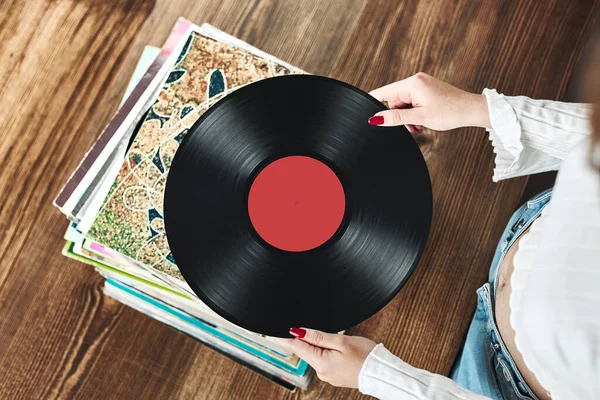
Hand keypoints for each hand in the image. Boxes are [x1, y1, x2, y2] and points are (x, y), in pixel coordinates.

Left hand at [284, 328, 375, 387]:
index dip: (284, 337)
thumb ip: (317, 336)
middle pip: (306, 350)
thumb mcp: (341, 341)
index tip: (270, 331)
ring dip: (319, 345)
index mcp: (322, 363)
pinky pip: (325, 360)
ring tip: (334, 340)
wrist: (383, 373)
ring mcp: (328, 375)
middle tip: (306, 327)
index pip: (296, 347)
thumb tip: (297, 332)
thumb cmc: (366, 356)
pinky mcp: (334, 375)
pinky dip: (326, 352)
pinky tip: (338, 348)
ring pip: (316, 355)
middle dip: (306, 339)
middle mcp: (322, 372)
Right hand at [368, 72, 490, 132]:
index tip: (365, 112)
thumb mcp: (420, 118)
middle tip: (412, 127)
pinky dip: (414, 113)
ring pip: (404, 103)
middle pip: (394, 100)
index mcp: (412, 83)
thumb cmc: (450, 112)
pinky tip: (422, 121)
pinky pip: (413, 102)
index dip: (373, 103)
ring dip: (408, 116)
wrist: (471, 110)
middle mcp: (416, 80)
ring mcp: (422, 84)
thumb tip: (376, 119)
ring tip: (419, 126)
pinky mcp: (427, 89)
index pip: (384, 92)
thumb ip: (396, 118)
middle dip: (399, 115)